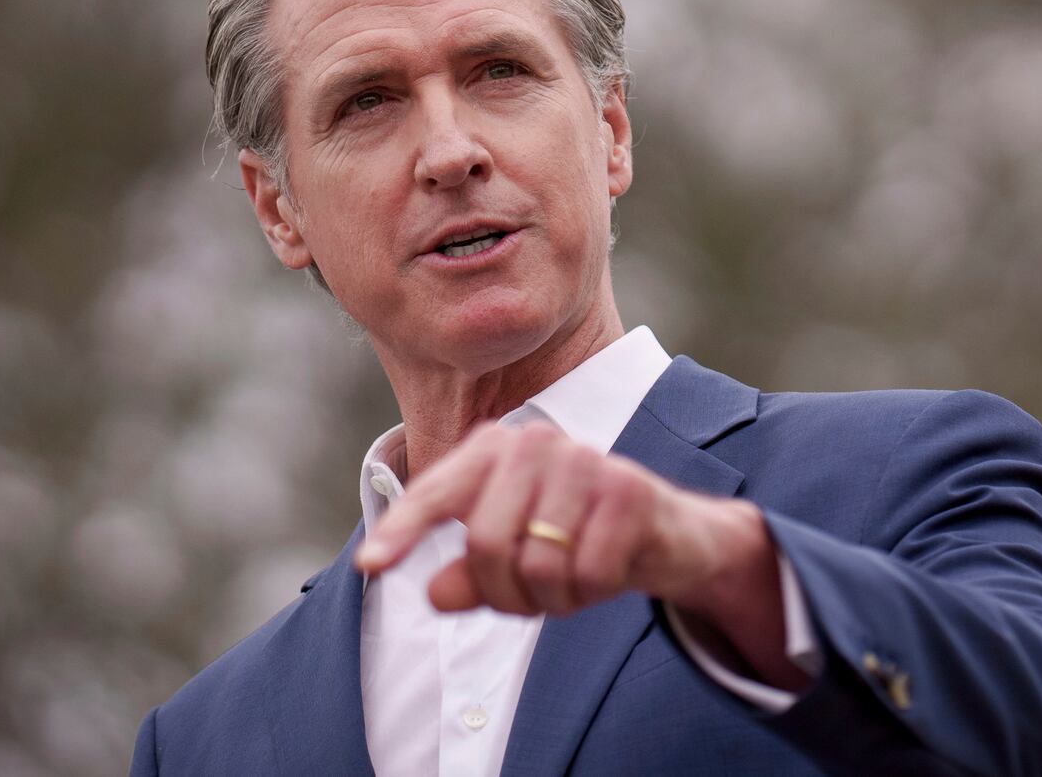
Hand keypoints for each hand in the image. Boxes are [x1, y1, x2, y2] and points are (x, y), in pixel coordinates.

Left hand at [353, 420, 760, 618]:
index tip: (371, 566)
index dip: (402, 531)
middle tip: (532, 598)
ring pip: (536, 566)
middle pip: (486, 545)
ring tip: (573, 580)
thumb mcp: (514, 561)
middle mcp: (536, 443)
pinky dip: (592, 592)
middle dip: (506, 593)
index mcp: (495, 449)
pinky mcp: (628, 492)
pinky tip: (609, 571)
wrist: (669, 535)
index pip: (435, 493)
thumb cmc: (576, 542)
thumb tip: (433, 593)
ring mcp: (585, 462)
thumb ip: (468, 574)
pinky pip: (585, 574)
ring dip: (553, 598)